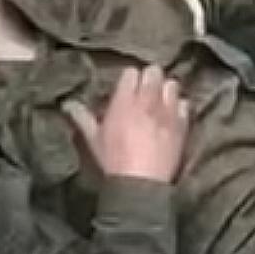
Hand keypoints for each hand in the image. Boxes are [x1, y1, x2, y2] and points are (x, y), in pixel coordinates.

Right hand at [63, 65, 189, 182]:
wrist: (141, 181)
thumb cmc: (114, 160)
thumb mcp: (93, 138)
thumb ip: (82, 117)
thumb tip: (69, 104)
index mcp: (124, 100)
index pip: (131, 72)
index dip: (130, 78)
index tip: (128, 87)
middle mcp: (147, 100)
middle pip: (154, 71)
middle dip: (150, 78)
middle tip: (145, 90)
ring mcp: (167, 111)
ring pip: (172, 84)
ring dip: (166, 89)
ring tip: (160, 99)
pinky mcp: (182, 124)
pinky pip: (185, 104)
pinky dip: (179, 107)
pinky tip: (172, 115)